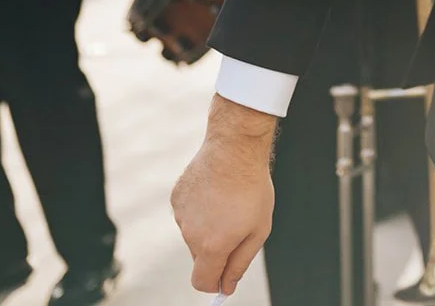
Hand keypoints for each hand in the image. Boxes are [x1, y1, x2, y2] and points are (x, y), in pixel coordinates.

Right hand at [172, 96, 276, 295]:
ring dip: (209, 227)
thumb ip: (240, 263)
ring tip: (229, 202)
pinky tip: (216, 190)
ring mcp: (180, 215)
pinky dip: (201, 209)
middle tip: (238, 225)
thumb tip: (227, 286)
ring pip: (194, 234)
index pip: (202, 282)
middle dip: (217, 251)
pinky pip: (189, 214)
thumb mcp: (258, 230)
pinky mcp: (176, 197)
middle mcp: (190, 235)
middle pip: (201, 257)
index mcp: (212, 247)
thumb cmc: (252, 189)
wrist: (234, 148)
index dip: (214, 284)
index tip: (225, 279)